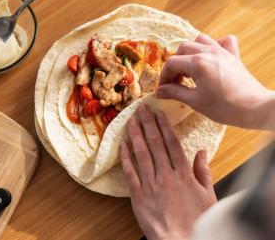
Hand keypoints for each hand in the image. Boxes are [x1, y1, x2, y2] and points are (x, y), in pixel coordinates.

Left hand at [120, 104, 215, 239]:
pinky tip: (122, 145)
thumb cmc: (197, 221)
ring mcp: (151, 184)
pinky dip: (126, 157)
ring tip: (130, 120)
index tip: (158, 112)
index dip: (164, 126)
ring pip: (141, 154)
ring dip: (135, 135)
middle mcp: (166, 175)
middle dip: (147, 123)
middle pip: (155, 143)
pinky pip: (130, 172)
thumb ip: (203, 172)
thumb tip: (202, 152)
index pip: (172, 143)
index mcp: (183, 174)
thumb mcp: (208, 195)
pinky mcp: (138, 195)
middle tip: (140, 108)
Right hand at [156, 34, 274, 128]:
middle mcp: (209, 52)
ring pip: (199, 40)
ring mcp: (222, 52)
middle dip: (175, 64)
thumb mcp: (195, 101)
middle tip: (176, 82)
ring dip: (190, 52)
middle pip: (182, 49)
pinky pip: (222, 41)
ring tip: (190, 69)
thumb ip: (175, 92)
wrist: (255, 108)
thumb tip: (159, 91)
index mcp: (198, 63)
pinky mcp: (233, 56)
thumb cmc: (225, 107)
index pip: (171, 64)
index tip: (163, 89)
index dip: (164, 77)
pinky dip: (214, 45)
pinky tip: (210, 58)